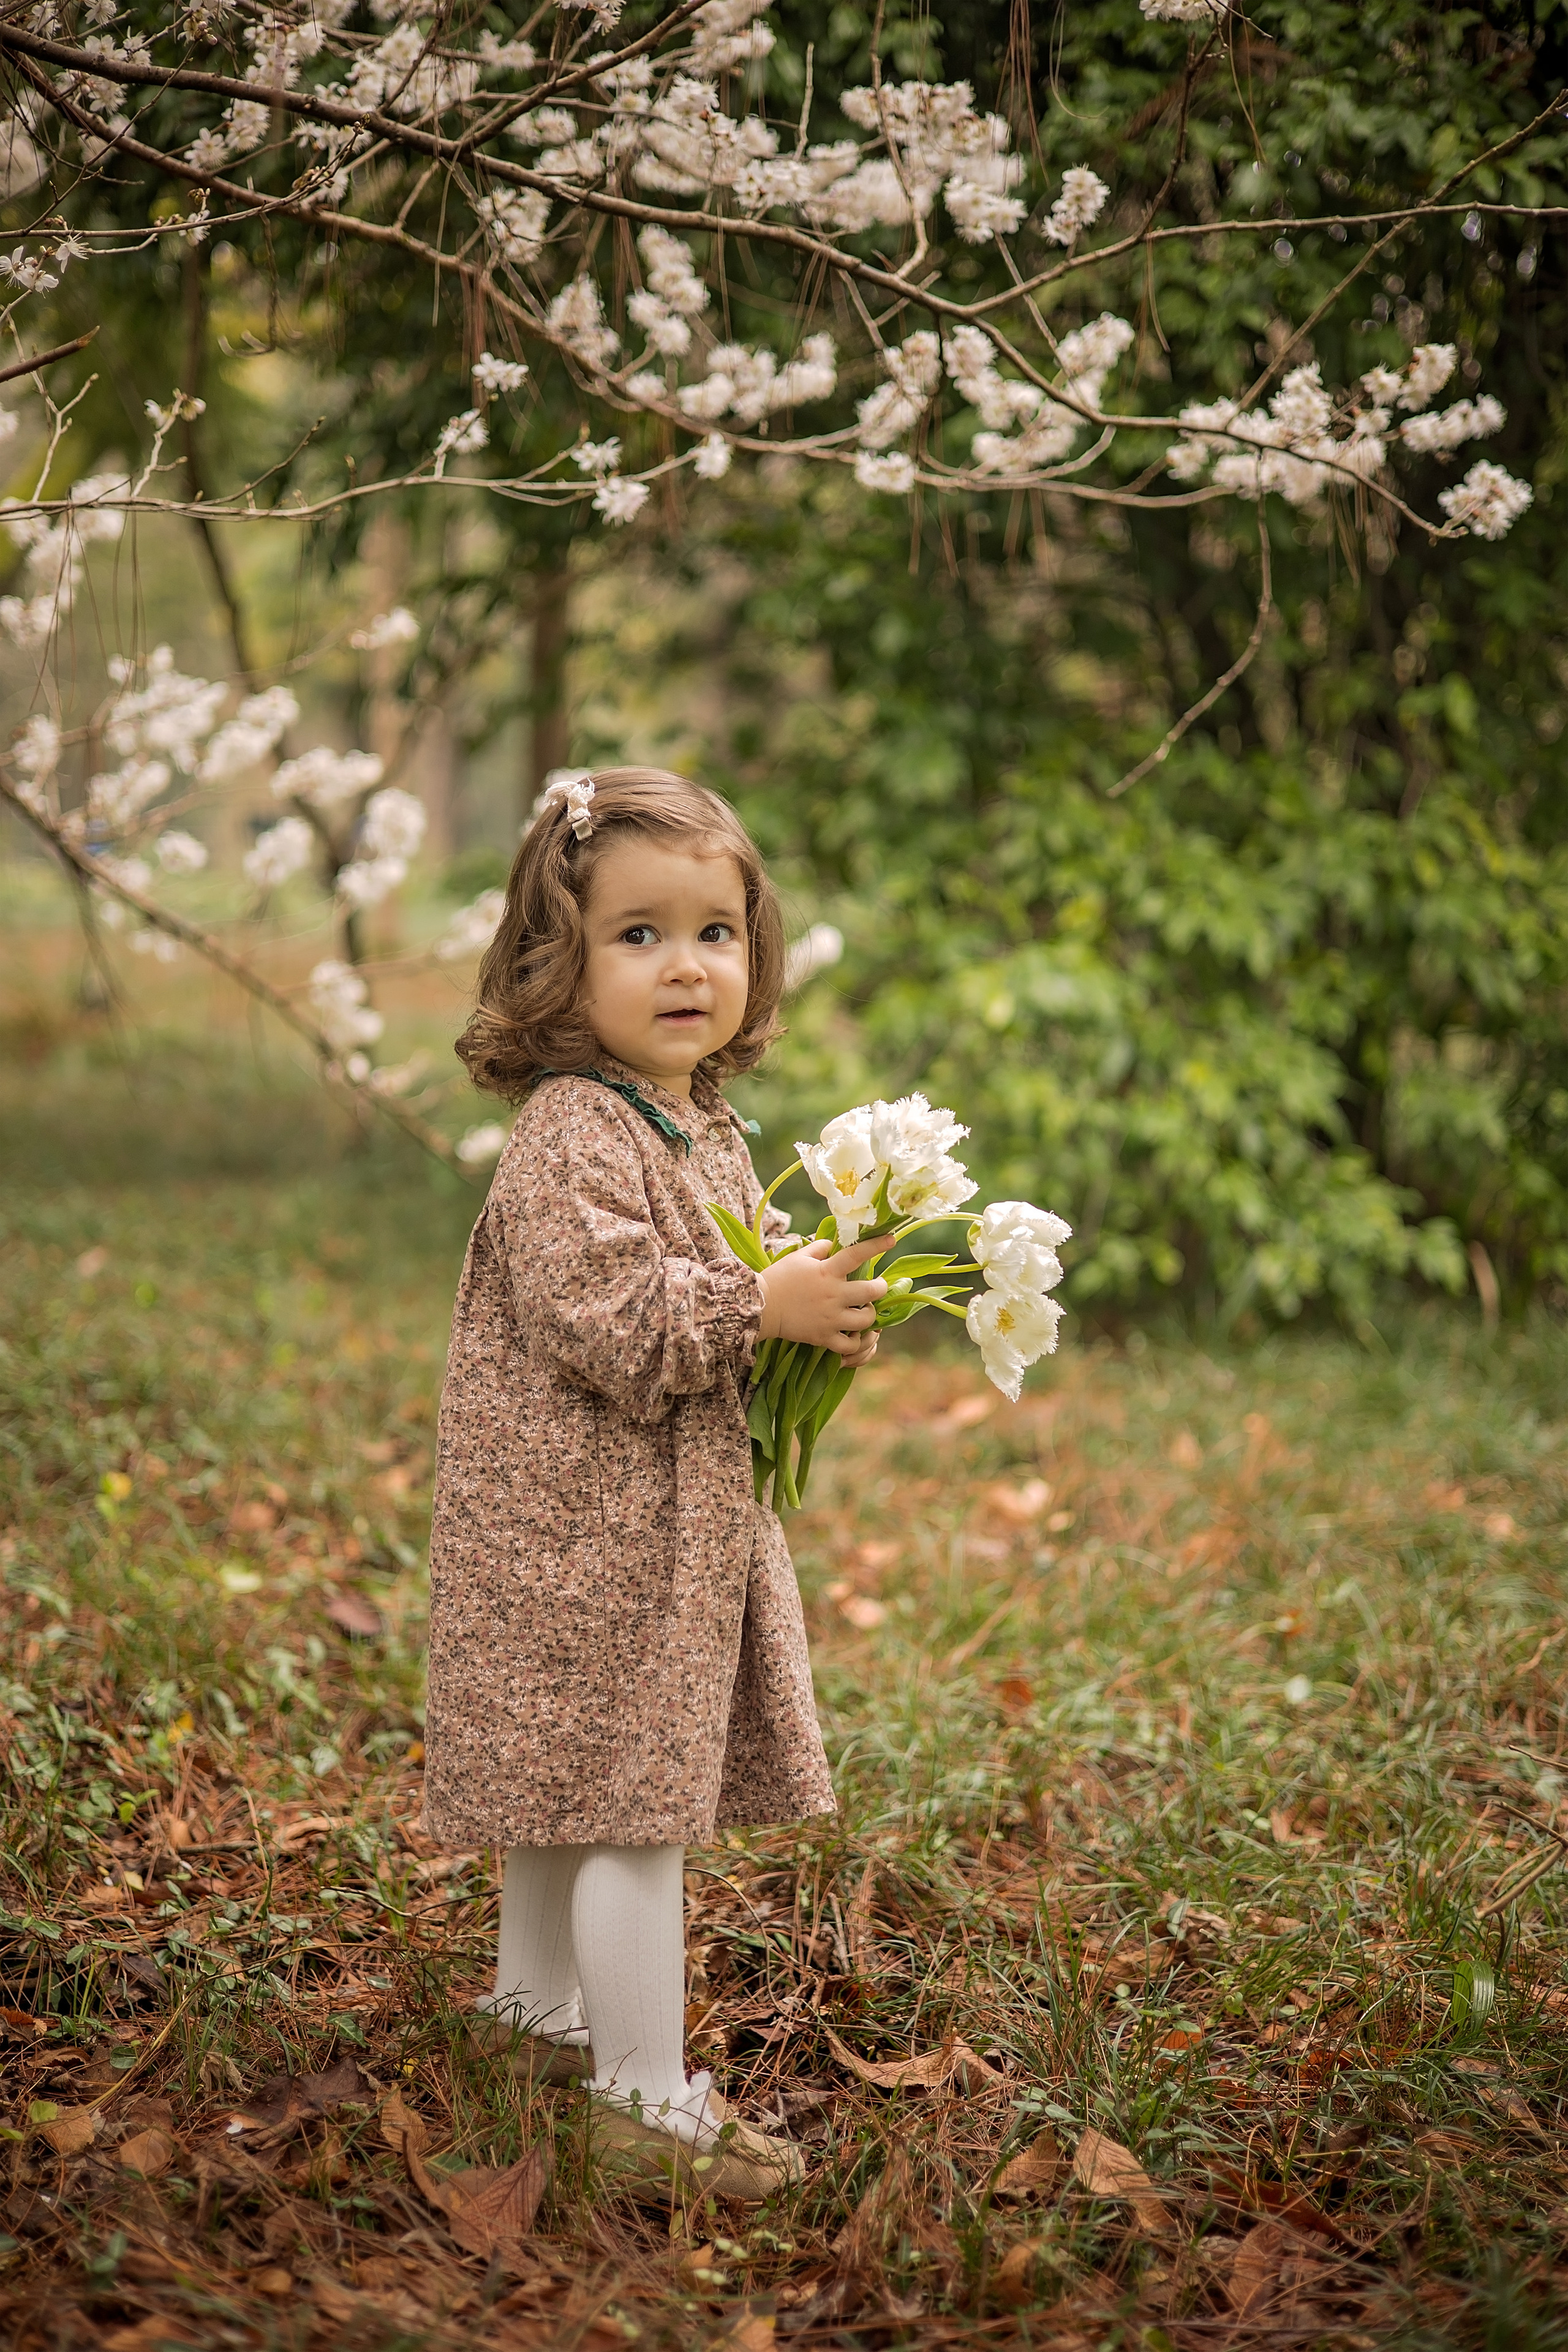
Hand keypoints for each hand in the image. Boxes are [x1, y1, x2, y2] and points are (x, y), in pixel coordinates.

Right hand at [757, 1237, 887, 1358]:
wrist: (760, 1307)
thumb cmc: (779, 1278)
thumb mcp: (798, 1256)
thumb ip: (820, 1248)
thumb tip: (835, 1244)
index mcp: (827, 1272)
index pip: (857, 1254)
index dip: (877, 1246)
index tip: (891, 1240)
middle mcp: (833, 1295)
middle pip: (872, 1291)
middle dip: (881, 1288)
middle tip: (879, 1286)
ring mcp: (830, 1318)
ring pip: (866, 1320)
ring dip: (870, 1314)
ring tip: (864, 1310)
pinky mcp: (824, 1337)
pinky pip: (850, 1346)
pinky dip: (856, 1342)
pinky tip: (854, 1334)